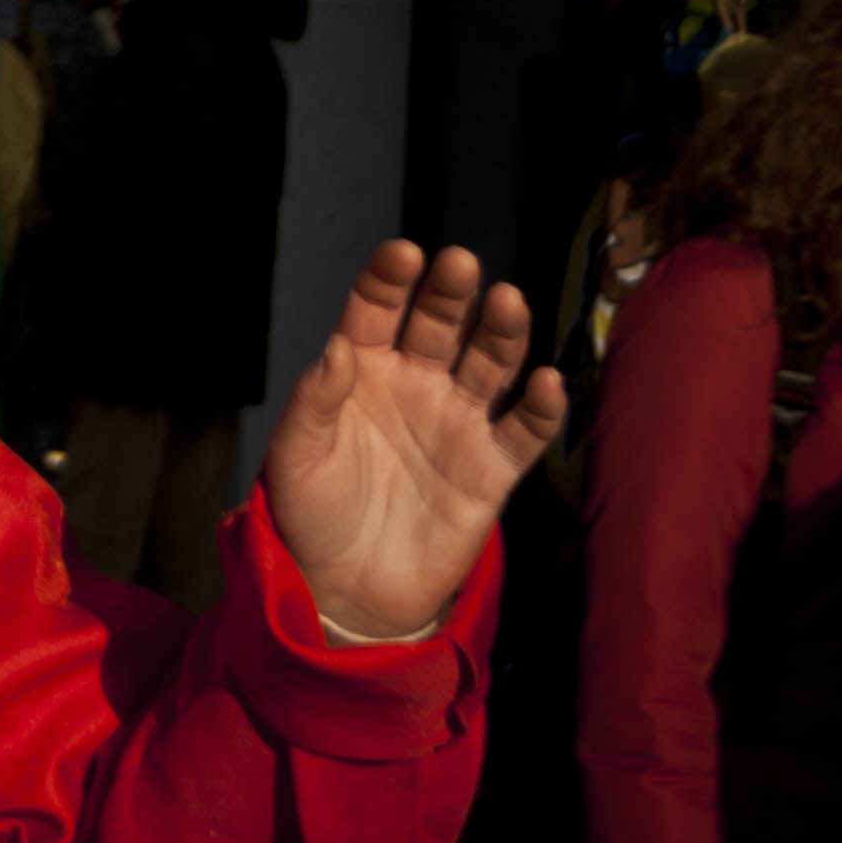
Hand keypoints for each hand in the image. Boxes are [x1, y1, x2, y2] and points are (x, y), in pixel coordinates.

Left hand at [262, 240, 568, 640]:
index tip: (403, 253)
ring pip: (488, 364)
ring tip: (508, 302)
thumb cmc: (312, 510)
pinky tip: (545, 383)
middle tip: (461, 265)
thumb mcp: (296, 454)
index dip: (390, 279)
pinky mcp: (492, 469)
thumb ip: (314, 399)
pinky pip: (524, 432)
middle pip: (440, 324)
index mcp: (363, 367)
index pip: (378, 309)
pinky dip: (541, 408)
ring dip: (502, 333)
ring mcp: (458, 421)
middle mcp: (416, 382)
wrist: (346, 588)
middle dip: (451, 293)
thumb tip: (338, 346)